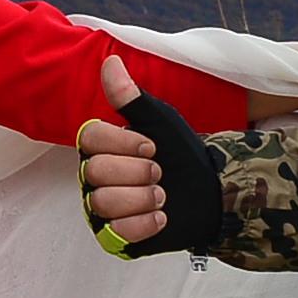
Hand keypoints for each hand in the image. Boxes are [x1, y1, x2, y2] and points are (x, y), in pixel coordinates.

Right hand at [74, 54, 223, 258]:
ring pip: (103, 203)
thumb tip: (110, 62)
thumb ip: (131, 97)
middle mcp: (94, 176)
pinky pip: (115, 232)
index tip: (152, 146)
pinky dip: (144, 223)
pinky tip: (162, 216)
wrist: (209, 192)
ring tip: (162, 195)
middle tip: (159, 171)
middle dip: (138, 172)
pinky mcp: (113, 236)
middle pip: (95, 172)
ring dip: (142, 198)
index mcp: (100, 146)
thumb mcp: (160, 122)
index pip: (89, 139)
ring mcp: (101, 208)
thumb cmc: (180, 153)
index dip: (123, 143)